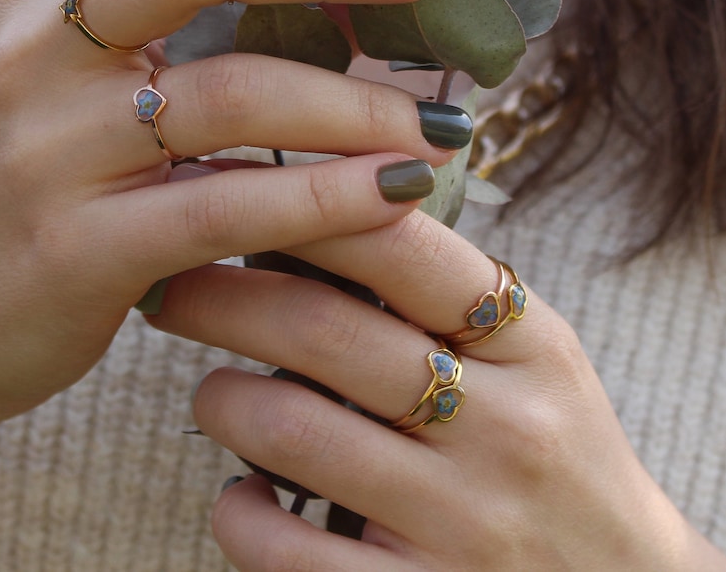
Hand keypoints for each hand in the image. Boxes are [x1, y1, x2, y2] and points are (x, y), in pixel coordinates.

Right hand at [0, 0, 470, 431]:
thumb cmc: (39, 175)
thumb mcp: (74, 61)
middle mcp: (41, 43)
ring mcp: (52, 145)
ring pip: (231, 93)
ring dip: (356, 104)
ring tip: (437, 124)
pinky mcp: (77, 247)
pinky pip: (226, 206)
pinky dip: (326, 196)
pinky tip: (395, 193)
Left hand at [149, 210, 725, 570]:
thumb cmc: (556, 456)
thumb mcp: (539, 362)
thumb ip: (448, 294)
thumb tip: (313, 204)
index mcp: (533, 348)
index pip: (401, 245)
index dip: (302, 206)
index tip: (232, 190)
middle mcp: (505, 429)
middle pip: (322, 330)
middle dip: (218, 294)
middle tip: (169, 279)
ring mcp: (463, 524)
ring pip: (287, 430)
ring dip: (221, 399)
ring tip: (214, 391)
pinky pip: (280, 548)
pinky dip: (237, 513)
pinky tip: (242, 495)